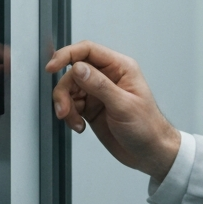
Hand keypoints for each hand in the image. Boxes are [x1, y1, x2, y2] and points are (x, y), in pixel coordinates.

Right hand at [46, 41, 180, 178]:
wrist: (150, 153)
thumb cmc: (148, 128)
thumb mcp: (123, 106)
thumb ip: (100, 85)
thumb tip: (79, 68)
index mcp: (120, 68)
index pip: (88, 51)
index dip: (67, 55)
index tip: (52, 67)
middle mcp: (108, 77)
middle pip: (74, 72)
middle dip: (64, 91)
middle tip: (64, 109)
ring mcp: (99, 93)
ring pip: (70, 90)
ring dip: (66, 106)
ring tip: (74, 121)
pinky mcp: (92, 108)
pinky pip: (72, 105)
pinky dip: (70, 116)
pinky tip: (79, 126)